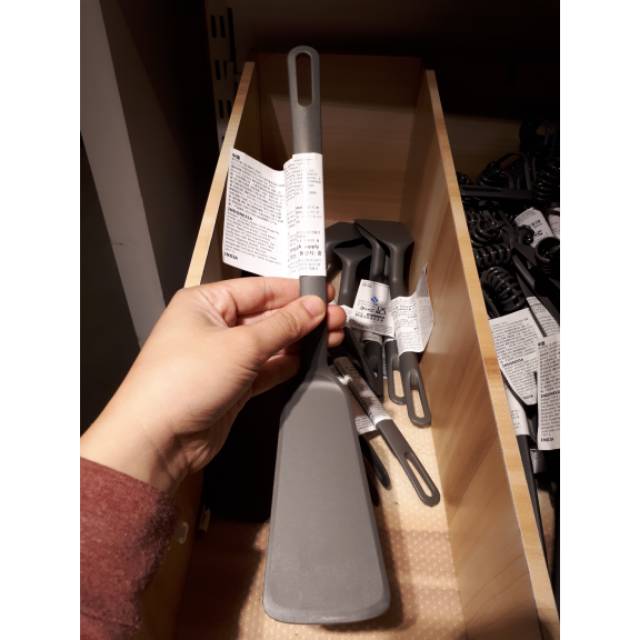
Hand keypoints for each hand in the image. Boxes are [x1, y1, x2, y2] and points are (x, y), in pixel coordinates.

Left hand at [80, 277, 344, 491]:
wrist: (159, 439)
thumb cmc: (181, 382)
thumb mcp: (240, 345)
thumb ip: (283, 325)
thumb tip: (313, 307)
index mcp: (206, 303)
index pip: (259, 289)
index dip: (293, 291)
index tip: (324, 294)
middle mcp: (214, 327)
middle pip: (267, 315)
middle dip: (302, 317)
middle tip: (335, 318)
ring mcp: (223, 357)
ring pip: (270, 343)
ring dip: (299, 340)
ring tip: (331, 336)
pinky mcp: (233, 385)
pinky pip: (266, 368)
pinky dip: (287, 364)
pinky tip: (309, 358)